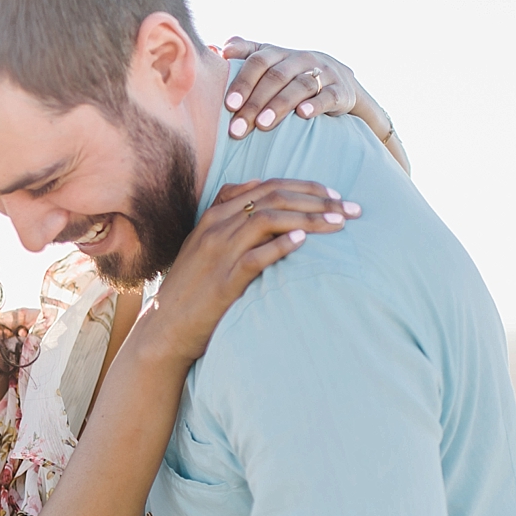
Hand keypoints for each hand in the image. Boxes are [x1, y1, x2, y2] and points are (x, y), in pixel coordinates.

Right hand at [133, 180, 358, 363]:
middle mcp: (216, 228)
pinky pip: (256, 255)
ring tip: (338, 223)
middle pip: (273, 197)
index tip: (334, 196)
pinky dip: (282, 244)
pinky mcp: (224, 280)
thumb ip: (227, 216)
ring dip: (309, 218)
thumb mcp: (203, 244)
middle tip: (350, 208)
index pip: (266, 187)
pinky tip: (305, 240)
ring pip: (268, 219)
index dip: (305, 187)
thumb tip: (255, 187)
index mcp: (214, 216)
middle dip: (317, 199)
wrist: (165, 328)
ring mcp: (219, 252)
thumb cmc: (191, 289)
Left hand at [220, 39, 362, 139]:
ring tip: (264, 124)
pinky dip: (316, 104)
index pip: (258, 61)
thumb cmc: (293, 75)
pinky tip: (303, 114)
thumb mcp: (271, 62)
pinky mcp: (340, 91)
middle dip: (255, 102)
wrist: (340, 84)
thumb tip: (218, 49)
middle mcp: (301, 59)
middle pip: (276, 77)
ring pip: (300, 86)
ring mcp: (323, 73)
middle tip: (238, 127)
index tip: (228, 105)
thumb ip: (246, 53)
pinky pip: (328, 96)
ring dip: (280, 105)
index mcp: (280, 53)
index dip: (243, 81)